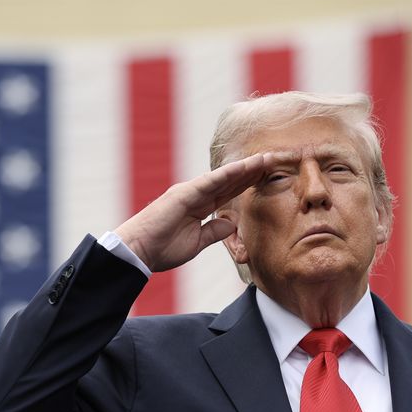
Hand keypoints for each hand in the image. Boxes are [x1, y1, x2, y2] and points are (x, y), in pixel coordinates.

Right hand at [113, 153, 272, 271]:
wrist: (138, 252)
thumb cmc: (161, 248)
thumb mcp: (196, 242)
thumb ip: (214, 230)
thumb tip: (231, 222)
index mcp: (199, 205)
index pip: (229, 191)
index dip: (248, 183)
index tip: (267, 175)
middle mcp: (195, 194)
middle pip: (230, 180)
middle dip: (251, 171)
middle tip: (273, 160)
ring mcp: (189, 192)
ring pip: (223, 177)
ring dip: (245, 168)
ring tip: (265, 159)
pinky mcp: (184, 194)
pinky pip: (210, 182)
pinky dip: (227, 174)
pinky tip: (244, 168)